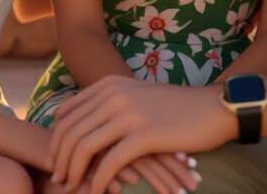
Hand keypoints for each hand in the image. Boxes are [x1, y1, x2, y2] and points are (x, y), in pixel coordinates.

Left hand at [50, 76, 233, 193]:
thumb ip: (109, 103)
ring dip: (73, 172)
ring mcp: (128, 113)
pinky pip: (110, 163)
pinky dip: (98, 181)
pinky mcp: (144, 134)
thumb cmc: (173, 106)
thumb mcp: (136, 95)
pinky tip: (96, 192)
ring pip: (84, 147)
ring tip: (71, 188)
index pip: (68, 114)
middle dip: (60, 159)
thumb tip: (79, 122)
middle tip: (57, 180)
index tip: (55, 160)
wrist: (210, 107)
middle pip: (71, 131)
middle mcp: (114, 95)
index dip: (57, 140)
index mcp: (110, 85)